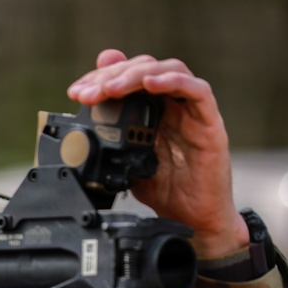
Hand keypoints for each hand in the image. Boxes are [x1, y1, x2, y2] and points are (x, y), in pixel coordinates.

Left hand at [67, 50, 248, 257]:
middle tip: (87, 94)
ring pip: (170, 71)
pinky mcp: (210, 124)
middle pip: (145, 68)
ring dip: (136, 75)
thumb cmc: (163, 189)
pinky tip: (150, 84)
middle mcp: (173, 104)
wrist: (191, 219)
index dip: (101, 77)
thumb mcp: (123, 159)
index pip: (128, 76)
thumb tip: (82, 123)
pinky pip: (199, 92)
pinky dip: (173, 82)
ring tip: (111, 88)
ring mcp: (192, 112)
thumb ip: (108, 136)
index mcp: (152, 109)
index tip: (77, 93)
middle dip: (112, 76)